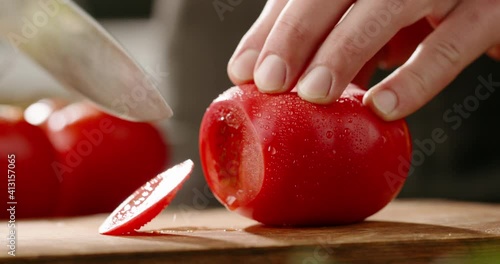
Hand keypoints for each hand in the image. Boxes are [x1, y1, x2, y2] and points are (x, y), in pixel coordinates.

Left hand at [227, 0, 499, 120]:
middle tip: (270, 82)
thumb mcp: (372, 18)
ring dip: (345, 51)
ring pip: (387, 7)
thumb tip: (285, 80)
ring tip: (314, 95)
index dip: (271, 28)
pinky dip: (416, 78)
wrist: (496, 2)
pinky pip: (450, 45)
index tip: (243, 70)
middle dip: (296, 34)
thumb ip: (334, 39)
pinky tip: (382, 107)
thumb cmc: (426, 10)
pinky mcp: (491, 11)